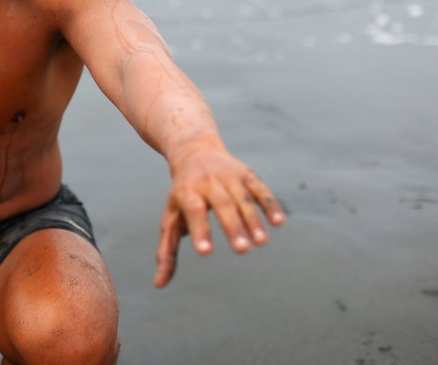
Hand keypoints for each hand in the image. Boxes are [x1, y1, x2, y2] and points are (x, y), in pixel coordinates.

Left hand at [154, 147, 284, 287]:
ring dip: (253, 220)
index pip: (193, 212)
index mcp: (186, 193)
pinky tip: (278, 222)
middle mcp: (208, 182)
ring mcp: (229, 177)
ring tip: (261, 242)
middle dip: (232, 227)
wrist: (194, 151)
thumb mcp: (171, 218)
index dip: (200, 231)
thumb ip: (167, 251)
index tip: (205, 252)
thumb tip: (159, 285)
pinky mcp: (247, 174)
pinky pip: (260, 189)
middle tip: (242, 250)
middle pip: (222, 204)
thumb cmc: (182, 195)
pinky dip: (270, 204)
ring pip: (243, 199)